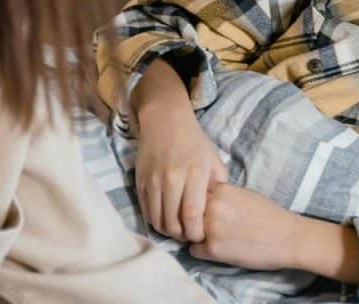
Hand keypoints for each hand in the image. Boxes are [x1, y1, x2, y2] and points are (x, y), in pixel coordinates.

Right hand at [132, 59, 226, 242]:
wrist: (166, 121)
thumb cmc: (195, 143)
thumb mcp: (213, 161)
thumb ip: (218, 187)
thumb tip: (217, 213)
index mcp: (195, 173)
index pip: (192, 214)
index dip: (196, 232)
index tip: (201, 236)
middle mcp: (172, 178)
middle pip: (173, 222)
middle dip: (182, 236)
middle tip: (189, 236)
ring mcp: (154, 180)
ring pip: (157, 220)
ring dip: (168, 231)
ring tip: (177, 230)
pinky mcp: (140, 182)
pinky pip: (146, 211)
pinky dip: (155, 220)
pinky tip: (165, 219)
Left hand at [189, 182, 298, 270]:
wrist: (287, 237)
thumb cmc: (269, 215)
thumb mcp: (244, 194)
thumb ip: (221, 195)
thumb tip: (203, 200)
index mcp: (220, 189)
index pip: (193, 193)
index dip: (198, 202)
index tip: (204, 209)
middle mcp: (211, 206)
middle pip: (186, 212)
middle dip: (193, 219)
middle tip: (209, 227)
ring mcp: (210, 228)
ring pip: (187, 232)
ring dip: (196, 236)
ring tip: (215, 239)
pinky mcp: (212, 249)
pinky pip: (194, 250)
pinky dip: (203, 252)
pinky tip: (220, 250)